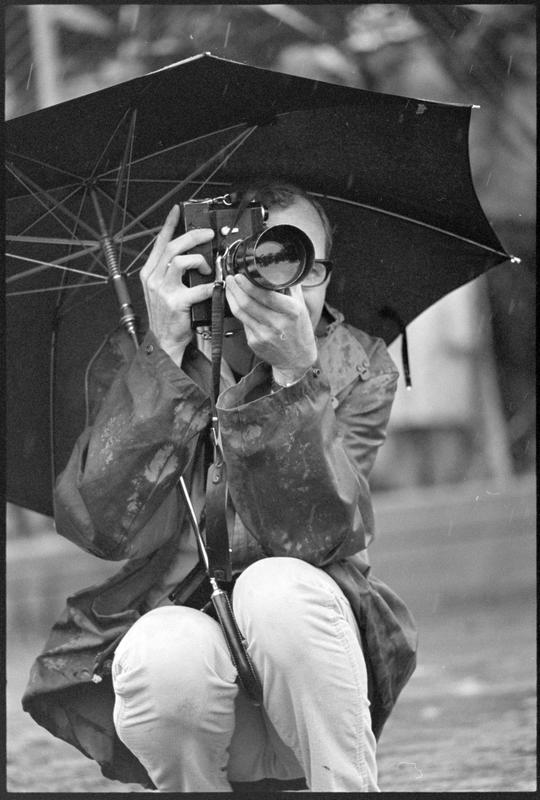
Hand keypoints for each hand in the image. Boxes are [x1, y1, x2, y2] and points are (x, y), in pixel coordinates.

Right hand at [140, 205, 214, 364]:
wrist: (164, 341)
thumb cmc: (168, 316)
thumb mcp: (163, 289)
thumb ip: (172, 271)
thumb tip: (192, 254)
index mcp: (149, 273)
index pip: (159, 242)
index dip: (169, 224)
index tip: (177, 210)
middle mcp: (153, 279)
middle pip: (173, 247)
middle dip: (194, 237)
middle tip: (209, 236)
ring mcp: (163, 291)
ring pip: (181, 261)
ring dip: (199, 261)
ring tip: (207, 270)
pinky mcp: (176, 303)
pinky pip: (198, 288)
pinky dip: (210, 286)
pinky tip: (215, 287)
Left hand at [225, 274, 316, 383]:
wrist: (297, 360)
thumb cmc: (300, 331)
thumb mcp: (302, 307)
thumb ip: (291, 287)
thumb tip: (280, 269)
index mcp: (291, 312)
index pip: (265, 295)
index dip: (248, 285)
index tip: (241, 275)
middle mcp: (277, 324)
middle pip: (248, 303)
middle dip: (235, 287)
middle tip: (231, 278)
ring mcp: (264, 335)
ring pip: (240, 312)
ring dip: (232, 297)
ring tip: (230, 287)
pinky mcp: (254, 342)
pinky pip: (243, 323)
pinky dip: (239, 311)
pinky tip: (237, 303)